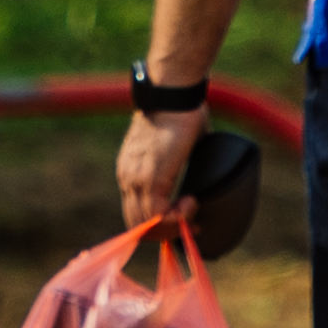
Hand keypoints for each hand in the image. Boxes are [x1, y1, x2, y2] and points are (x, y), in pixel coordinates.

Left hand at [116, 104, 198, 228]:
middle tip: (190, 224)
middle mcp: (127, 177)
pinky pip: (158, 215)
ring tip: (192, 211)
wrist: (173, 94)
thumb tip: (199, 171)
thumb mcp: (175, 147)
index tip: (183, 216)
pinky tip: (191, 203)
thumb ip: (178, 164)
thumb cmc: (180, 112)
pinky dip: (176, 218)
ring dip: (173, 226)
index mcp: (129, 171)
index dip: (159, 223)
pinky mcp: (151, 178)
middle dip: (166, 232)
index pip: (135, 213)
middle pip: (138, 225)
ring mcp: (136, 179)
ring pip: (148, 224)